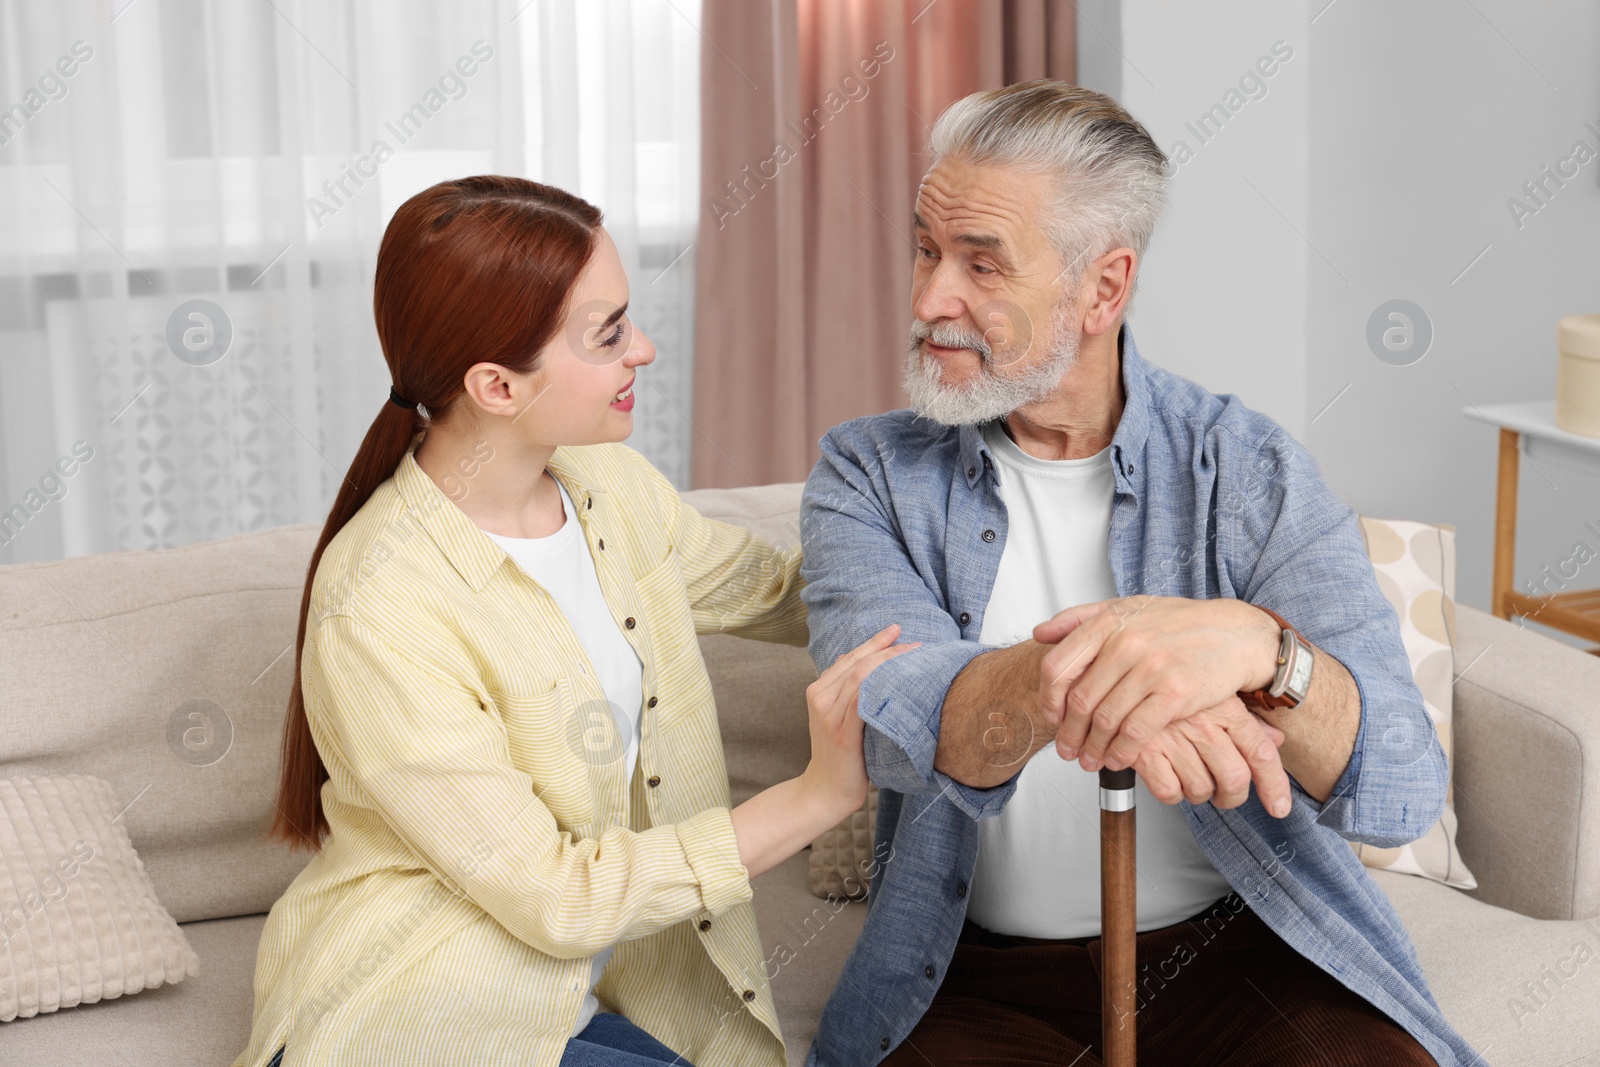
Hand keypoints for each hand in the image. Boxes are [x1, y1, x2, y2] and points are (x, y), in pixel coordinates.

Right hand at [800, 624, 919, 818]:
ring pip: (860, 675)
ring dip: (889, 662)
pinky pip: (862, 699)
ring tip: (913, 657)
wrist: (826, 790)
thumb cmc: (842, 756)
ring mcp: (829, 714)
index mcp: (818, 690)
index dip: (874, 642)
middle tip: (913, 643)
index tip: (897, 631)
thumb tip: (869, 667)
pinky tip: (900, 680)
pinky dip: (881, 684)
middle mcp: (820, 697)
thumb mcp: (840, 719)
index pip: (849, 657)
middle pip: (856, 661)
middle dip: (886, 648)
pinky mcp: (842, 732)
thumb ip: (848, 694)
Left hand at [1032, 596, 1280, 772]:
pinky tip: (1118, 760)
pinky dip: (1121, 752)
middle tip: (1066, 751)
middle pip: (1079, 700)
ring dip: (1092, 748)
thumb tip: (1040, 633)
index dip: (1048, 699)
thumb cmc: (1180, 624)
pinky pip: (1136, 732)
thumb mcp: (1127, 608)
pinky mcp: (1176, 693)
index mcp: (1108, 623)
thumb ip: (1081, 618)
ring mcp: (1151, 669)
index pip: (1058, 666)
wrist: (1234, 634)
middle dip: (1068, 733)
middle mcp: (1126, 644)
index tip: (1051, 717)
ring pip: (1105, 720)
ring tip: (1089, 761)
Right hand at [1131, 696, 1292, 816]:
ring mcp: (1173, 737)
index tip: (1278, 807)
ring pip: (1200, 789)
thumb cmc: (1172, 685)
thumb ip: (1247, 722)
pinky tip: (1166, 775)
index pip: (1261, 753)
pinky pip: (1168, 792)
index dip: (1274, 786)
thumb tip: (1276, 741)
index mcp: (1225, 707)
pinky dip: (1170, 792)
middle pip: (1234, 779)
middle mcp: (1202, 723)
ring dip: (1197, 793)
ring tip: (1187, 777)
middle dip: (1231, 797)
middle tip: (1223, 795)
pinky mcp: (1144, 751)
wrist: (1122, 672)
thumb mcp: (1215, 694)